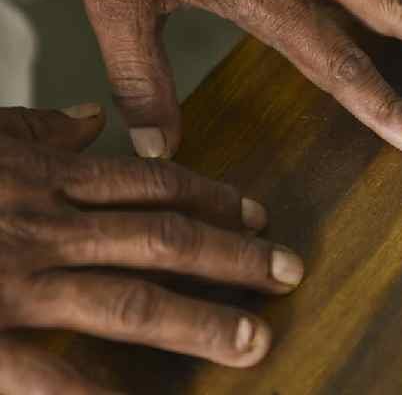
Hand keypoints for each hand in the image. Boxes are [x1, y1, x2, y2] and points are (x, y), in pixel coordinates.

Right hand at [0, 105, 302, 393]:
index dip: (215, 201)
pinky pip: (49, 373)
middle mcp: (46, 228)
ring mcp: (16, 283)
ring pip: (129, 303)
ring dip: (200, 324)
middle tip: (289, 273)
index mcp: (45, 179)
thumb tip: (92, 118)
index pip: (154, 186)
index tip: (258, 216)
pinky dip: (99, 392)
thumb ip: (38, 130)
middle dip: (234, 258)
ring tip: (254, 342)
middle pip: (163, 241)